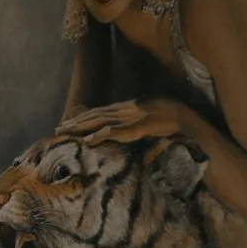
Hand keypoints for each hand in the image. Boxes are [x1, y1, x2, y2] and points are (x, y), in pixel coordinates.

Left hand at [57, 98, 190, 143]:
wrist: (189, 118)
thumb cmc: (172, 119)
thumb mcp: (149, 118)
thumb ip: (136, 123)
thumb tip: (125, 130)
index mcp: (129, 107)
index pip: (101, 112)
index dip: (83, 117)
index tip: (68, 123)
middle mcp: (127, 109)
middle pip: (96, 115)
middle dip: (76, 122)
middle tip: (58, 129)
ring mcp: (132, 117)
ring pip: (100, 121)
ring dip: (81, 127)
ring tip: (65, 132)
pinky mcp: (138, 127)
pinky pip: (117, 132)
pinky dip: (102, 135)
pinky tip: (89, 140)